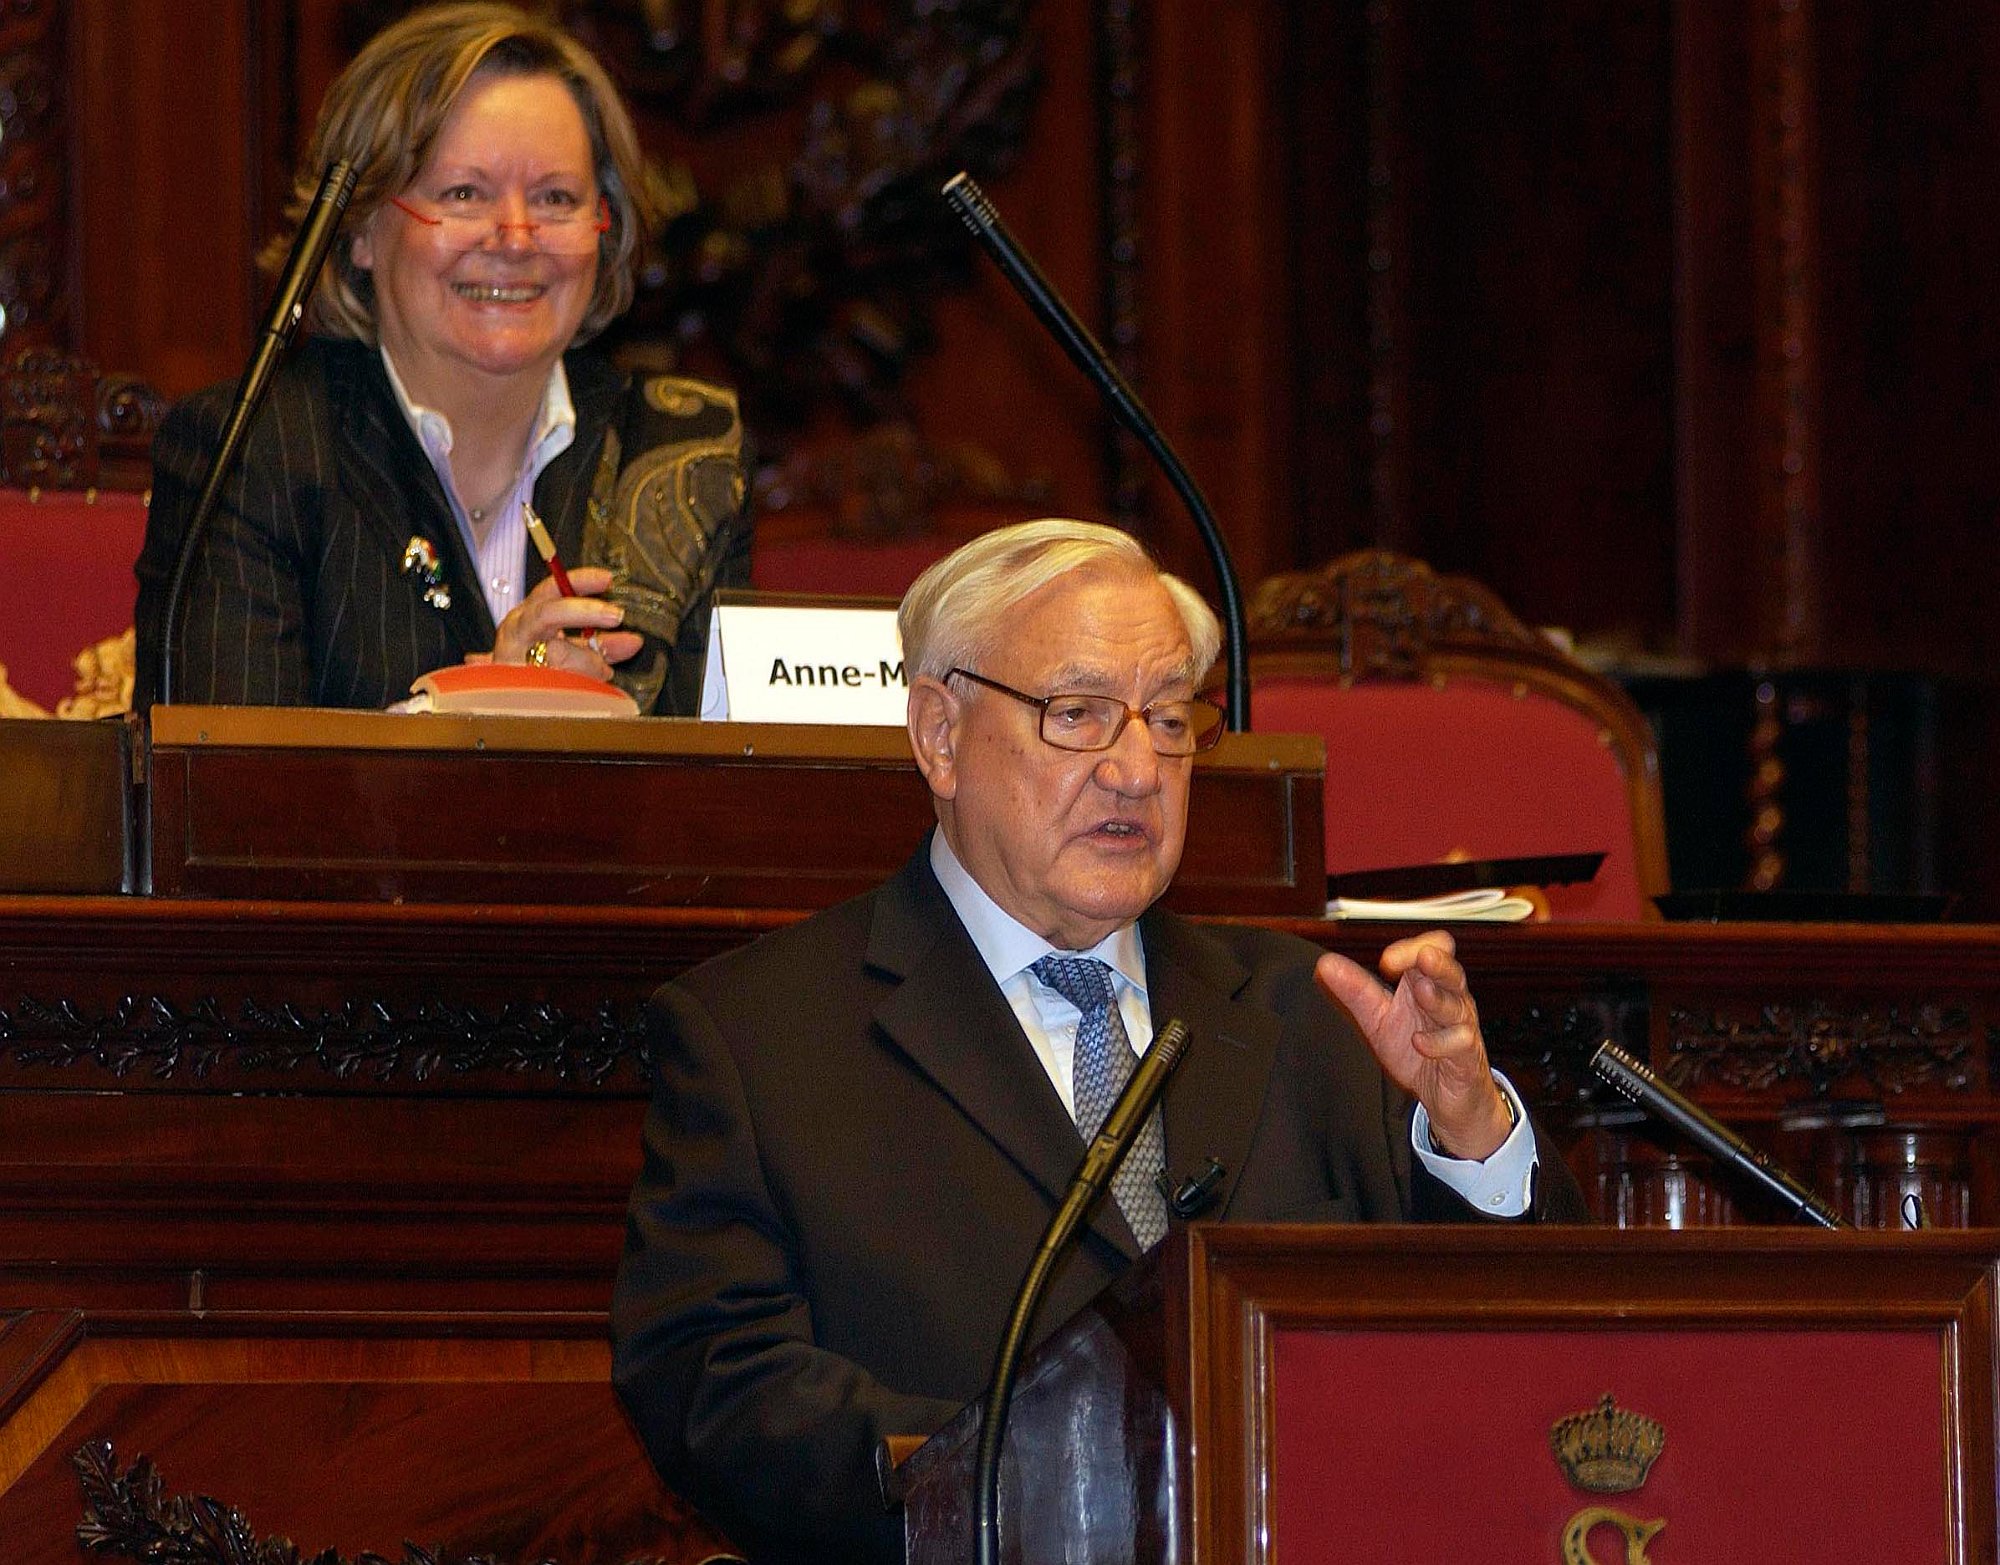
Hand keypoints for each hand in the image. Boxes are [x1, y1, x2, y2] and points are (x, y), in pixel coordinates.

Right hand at [478, 567, 641, 680]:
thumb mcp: (575, 652)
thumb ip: (602, 645)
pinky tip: (583, 688)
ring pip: (555, 651)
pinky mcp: (513, 678)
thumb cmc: (537, 670)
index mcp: (531, 614)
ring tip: (601, 672)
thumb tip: (633, 641)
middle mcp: (517, 628)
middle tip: (615, 615)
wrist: (502, 699)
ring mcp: (511, 653)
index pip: (554, 588)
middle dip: (585, 612)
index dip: (580, 581)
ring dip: (585, 662)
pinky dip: (575, 683)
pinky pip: (553, 680)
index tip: (607, 579)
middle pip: (550, 612)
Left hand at [1314, 930, 1513, 1160]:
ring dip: (1438, 999)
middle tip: (1422, 957)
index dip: (1410, 950)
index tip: (1385, 962)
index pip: (1430, 950)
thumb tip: (1325, 963)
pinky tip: (1420, 1042)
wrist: (1447, 1096)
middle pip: (1452, 972)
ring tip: (1421, 992)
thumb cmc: (1418, 1050)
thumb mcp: (1380, 1018)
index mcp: (1427, 983)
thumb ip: (1357, 991)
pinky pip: (1460, 1044)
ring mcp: (1460, 1028)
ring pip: (1457, 1006)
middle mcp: (1449, 1000)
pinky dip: (1440, 1042)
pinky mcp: (1466, 1058)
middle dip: (1437, 963)